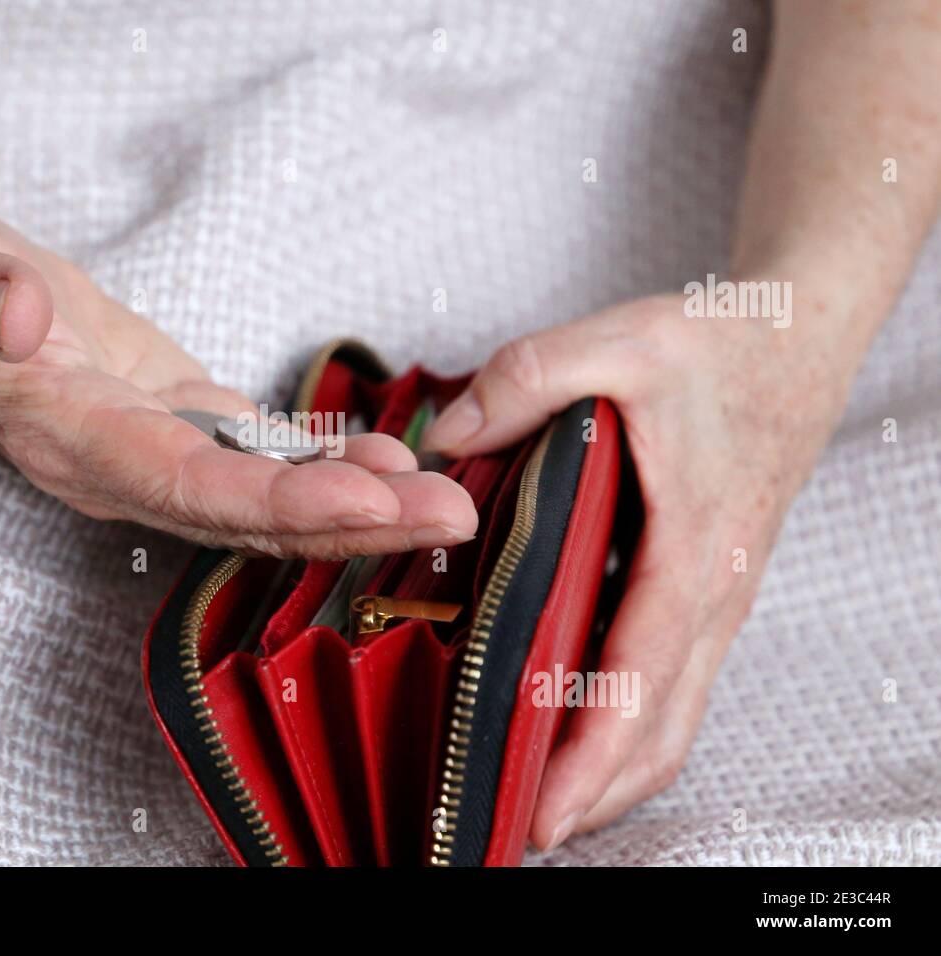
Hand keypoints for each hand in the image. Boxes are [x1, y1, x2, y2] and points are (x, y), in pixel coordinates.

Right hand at [0, 210, 477, 557]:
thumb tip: (22, 319)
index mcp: (69, 438)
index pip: (183, 486)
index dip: (275, 501)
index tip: (369, 502)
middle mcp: (119, 467)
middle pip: (245, 516)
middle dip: (350, 525)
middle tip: (451, 520)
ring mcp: (152, 452)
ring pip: (262, 501)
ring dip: (355, 508)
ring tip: (443, 504)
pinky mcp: (175, 423)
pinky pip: (257, 462)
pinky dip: (324, 468)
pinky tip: (388, 464)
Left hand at [422, 290, 854, 849]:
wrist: (795, 339)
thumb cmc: (719, 347)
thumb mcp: (618, 340)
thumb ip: (526, 380)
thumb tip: (445, 440)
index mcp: (694, 548)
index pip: (641, 678)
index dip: (591, 755)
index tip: (542, 810)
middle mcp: (711, 593)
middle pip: (662, 728)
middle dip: (595, 792)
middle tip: (518, 830)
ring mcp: (712, 600)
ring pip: (671, 716)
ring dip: (612, 770)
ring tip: (539, 799)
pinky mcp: (702, 592)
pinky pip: (669, 682)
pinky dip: (624, 725)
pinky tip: (569, 726)